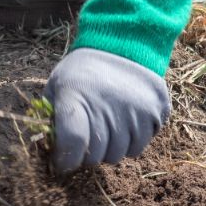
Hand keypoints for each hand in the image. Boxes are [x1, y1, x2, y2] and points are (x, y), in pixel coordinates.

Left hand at [43, 48, 170, 174]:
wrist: (123, 44)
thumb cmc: (83, 71)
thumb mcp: (57, 86)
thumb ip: (50, 118)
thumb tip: (48, 152)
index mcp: (76, 99)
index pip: (72, 145)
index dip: (65, 160)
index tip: (63, 161)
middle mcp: (108, 107)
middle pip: (96, 156)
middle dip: (88, 153)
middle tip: (89, 136)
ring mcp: (136, 111)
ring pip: (119, 155)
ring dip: (111, 148)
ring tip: (108, 126)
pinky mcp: (157, 112)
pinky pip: (139, 146)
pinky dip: (131, 141)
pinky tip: (125, 123)